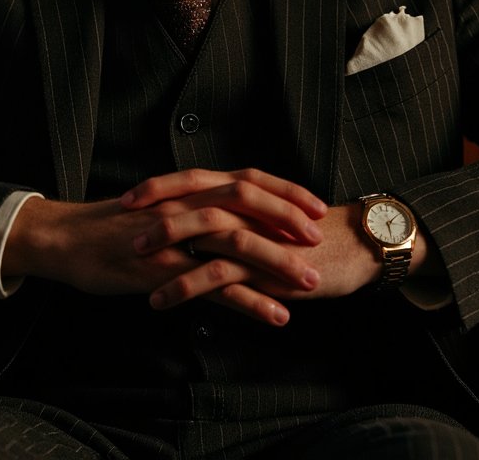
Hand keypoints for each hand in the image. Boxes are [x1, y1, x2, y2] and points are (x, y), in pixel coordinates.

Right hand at [2, 168, 328, 325]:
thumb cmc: (112, 225)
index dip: (284, 191)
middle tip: (319, 239)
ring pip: (236, 243)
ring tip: (308, 284)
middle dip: (288, 220)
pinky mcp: (163, 269)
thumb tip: (229, 211)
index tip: (315, 205)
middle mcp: (186, 205)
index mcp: (188, 188)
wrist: (66, 238)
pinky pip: (212, 286)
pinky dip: (247, 301)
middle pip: (247, 203)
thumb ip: (193, 205)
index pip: (246, 179)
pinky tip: (274, 316)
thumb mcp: (158, 205)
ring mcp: (174, 236)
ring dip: (277, 263)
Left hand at [127, 173, 440, 313]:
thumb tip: (202, 221)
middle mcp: (249, 206)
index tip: (128, 196)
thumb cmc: (311, 236)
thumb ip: (239, 216)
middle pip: (194, 196)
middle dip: (155, 207)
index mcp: (246, 192)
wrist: (357, 248)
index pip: (196, 179)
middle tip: (120, 221)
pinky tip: (161, 299)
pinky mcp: (265, 265)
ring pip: (204, 231)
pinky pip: (219, 274)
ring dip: (165, 245)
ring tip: (133, 260)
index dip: (160, 185)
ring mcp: (257, 233)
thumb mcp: (269, 220)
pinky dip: (187, 284)